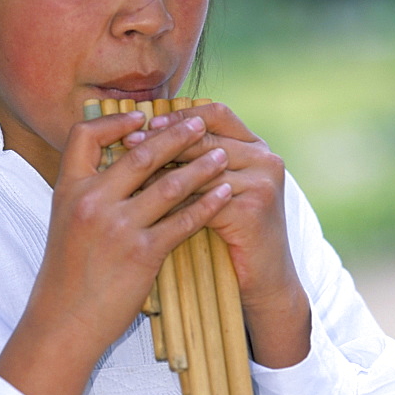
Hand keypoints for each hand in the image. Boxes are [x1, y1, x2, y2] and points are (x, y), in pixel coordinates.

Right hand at [0, 110, 231, 394]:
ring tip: (222, 155)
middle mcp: (91, 202)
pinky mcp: (141, 253)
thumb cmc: (66, 275)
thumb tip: (120, 167)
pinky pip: (183, 221)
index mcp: (68, 190)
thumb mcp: (65, 224)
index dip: (114, 121)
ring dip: (200, 166)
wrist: (63, 322)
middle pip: (139, 153)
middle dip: (174, 134)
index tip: (142, 116)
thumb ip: (88, 194)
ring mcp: (117, 227)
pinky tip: (223, 194)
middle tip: (198, 123)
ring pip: (169, 184)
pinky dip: (207, 204)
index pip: (84, 136)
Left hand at [125, 102, 310, 367]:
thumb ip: (195, 162)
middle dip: (164, 138)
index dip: (179, 116)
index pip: (216, 113)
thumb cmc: (232, 235)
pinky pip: (203, 197)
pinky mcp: (253, 208)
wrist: (262, 282)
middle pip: (206, 135)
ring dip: (162, 167)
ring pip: (201, 165)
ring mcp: (262, 181)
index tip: (144, 124)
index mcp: (256, 146)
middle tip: (129, 143)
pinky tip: (146, 203)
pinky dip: (173, 199)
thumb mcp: (215, 190)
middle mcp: (265, 157)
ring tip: (130, 172)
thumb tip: (142, 138)